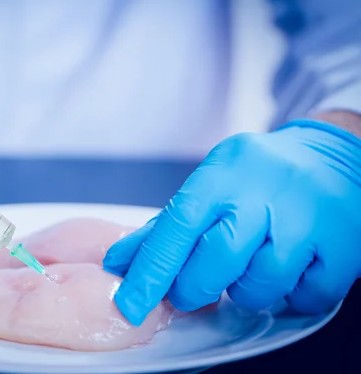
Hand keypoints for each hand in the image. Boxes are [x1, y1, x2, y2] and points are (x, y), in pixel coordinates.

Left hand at [103, 117, 360, 324]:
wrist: (331, 155)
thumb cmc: (259, 175)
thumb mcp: (211, 183)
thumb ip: (166, 226)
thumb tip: (120, 262)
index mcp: (224, 175)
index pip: (178, 224)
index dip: (151, 269)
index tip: (131, 303)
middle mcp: (265, 192)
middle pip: (219, 259)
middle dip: (197, 286)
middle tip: (194, 288)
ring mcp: (309, 218)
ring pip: (262, 284)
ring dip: (247, 290)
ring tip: (250, 268)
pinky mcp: (344, 245)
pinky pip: (306, 295)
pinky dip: (291, 294)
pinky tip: (288, 270)